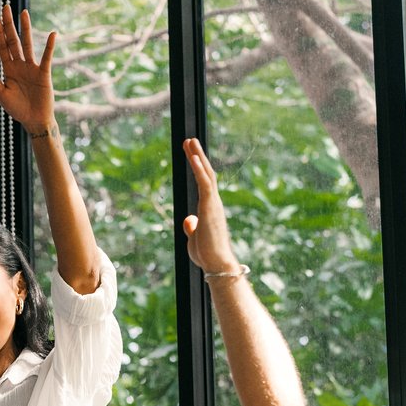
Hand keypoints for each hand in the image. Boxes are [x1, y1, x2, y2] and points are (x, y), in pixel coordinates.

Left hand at [0, 5, 56, 138]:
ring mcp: (32, 67)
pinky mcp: (43, 73)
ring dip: (25, 28)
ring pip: (28, 44)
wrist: (34, 120)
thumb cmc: (17, 109)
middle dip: (9, 24)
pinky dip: (49, 47)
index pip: (1, 46)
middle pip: (13, 40)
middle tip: (6, 7)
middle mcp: (19, 64)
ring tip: (24, 12)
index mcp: (8, 69)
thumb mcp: (1, 92)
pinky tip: (52, 34)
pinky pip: (46, 57)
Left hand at [181, 137, 243, 274]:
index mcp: (209, 208)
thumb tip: (188, 219)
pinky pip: (205, 183)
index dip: (198, 168)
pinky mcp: (210, 206)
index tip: (192, 155)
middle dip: (198, 156)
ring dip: (198, 157)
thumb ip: (192, 227)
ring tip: (190, 141)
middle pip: (206, 173)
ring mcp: (213, 203)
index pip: (204, 183)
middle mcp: (214, 202)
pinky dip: (199, 170)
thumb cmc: (207, 254)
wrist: (216, 264)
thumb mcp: (195, 238)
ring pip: (206, 174)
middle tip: (190, 141)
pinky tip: (194, 157)